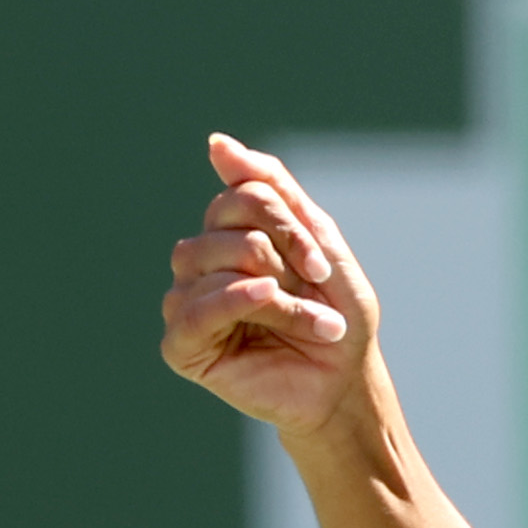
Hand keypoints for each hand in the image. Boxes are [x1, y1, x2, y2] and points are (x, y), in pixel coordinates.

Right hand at [163, 135, 378, 436]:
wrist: (346, 385)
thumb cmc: (337, 317)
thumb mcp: (320, 243)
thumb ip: (272, 190)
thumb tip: (216, 143)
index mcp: (231, 235)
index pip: (240, 194)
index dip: (286, 222)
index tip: (323, 263)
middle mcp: (201, 263)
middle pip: (224, 223)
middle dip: (283, 252)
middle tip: (319, 289)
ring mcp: (186, 301)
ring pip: (210, 261)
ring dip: (278, 292)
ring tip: (317, 323)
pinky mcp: (181, 345)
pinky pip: (193, 308)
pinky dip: (239, 302)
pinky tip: (271, 306)